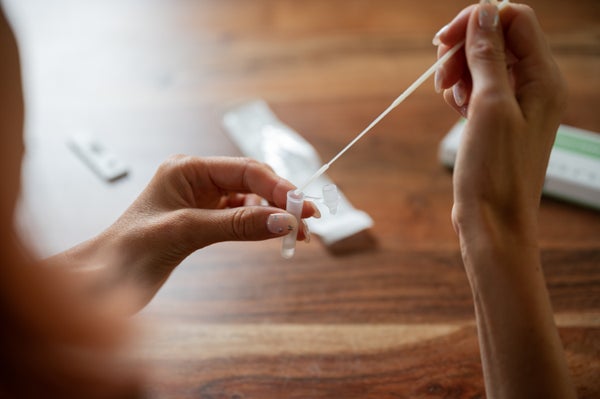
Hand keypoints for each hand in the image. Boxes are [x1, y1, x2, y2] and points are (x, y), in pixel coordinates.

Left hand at [51, 156, 317, 309]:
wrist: (103, 279)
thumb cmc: (130, 251)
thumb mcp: (186, 232)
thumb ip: (237, 225)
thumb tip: (285, 222)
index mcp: (187, 168)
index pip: (246, 171)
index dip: (279, 188)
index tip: (304, 207)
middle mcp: (196, 179)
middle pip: (252, 182)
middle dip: (282, 200)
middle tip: (311, 220)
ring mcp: (200, 200)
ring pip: (250, 200)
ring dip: (275, 214)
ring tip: (300, 230)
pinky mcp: (202, 220)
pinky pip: (240, 217)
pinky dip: (260, 225)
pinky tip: (275, 233)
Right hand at [434, 1, 566, 242]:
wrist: (493, 220)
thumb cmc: (496, 171)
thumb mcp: (490, 106)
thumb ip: (488, 56)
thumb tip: (484, 12)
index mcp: (544, 78)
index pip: (514, 20)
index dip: (478, 21)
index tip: (444, 41)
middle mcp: (535, 86)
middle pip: (496, 39)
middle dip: (463, 49)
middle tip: (440, 76)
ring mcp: (516, 103)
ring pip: (483, 63)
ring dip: (458, 71)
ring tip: (448, 97)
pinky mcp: (498, 119)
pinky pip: (478, 88)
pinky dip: (461, 91)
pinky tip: (455, 109)